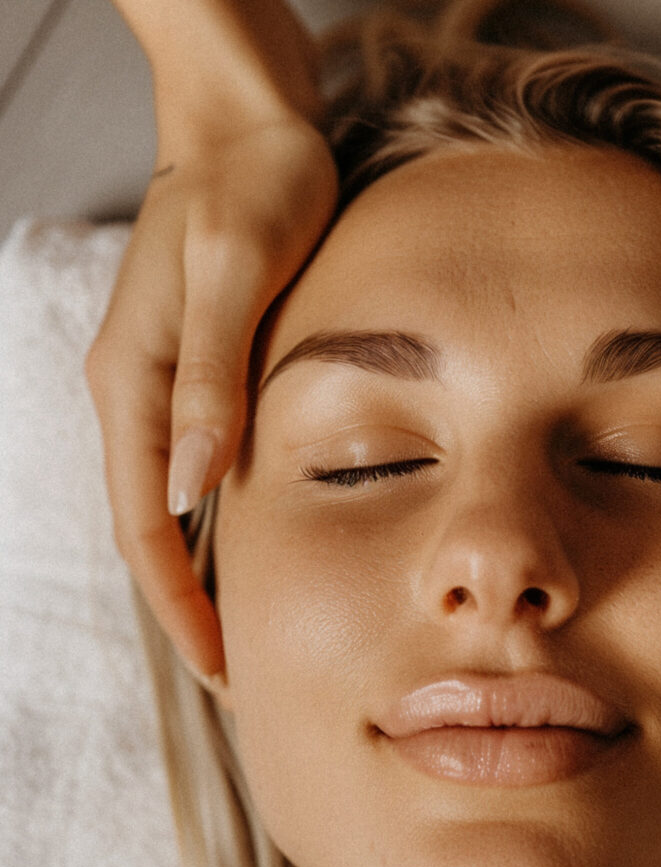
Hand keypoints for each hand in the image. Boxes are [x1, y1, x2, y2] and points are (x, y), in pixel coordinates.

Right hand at [87, 116, 336, 675]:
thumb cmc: (253, 187)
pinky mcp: (203, 369)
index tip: (222, 670)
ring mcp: (168, 382)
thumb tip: (190, 488)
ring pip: (174, 505)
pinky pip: (201, 466)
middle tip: (241, 678)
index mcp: (135, 382)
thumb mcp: (236, 273)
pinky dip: (222, 521)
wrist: (253, 126)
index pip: (144, 526)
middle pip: (152, 530)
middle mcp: (140, 392)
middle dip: (190, 608)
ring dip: (204, 573)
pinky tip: (257, 546)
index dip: (180, 605)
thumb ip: (212, 378)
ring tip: (249, 632)